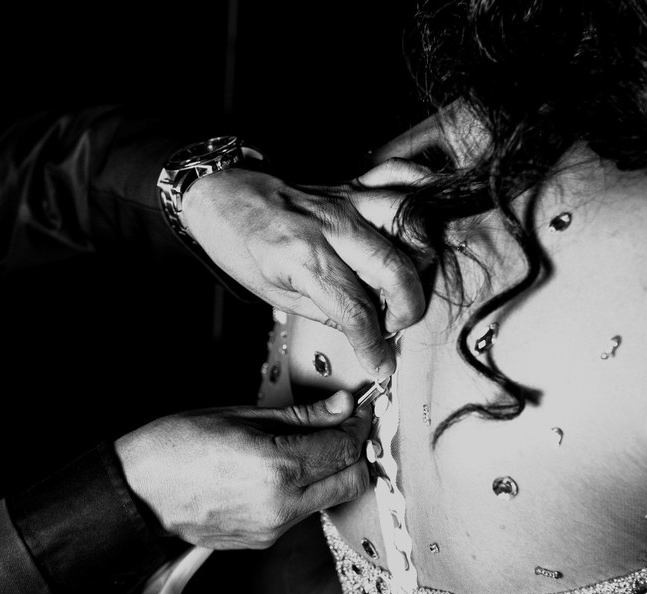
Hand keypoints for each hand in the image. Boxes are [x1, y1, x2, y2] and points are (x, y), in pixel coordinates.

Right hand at [114, 390, 371, 549]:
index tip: (355, 408)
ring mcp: (274, 528)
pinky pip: (304, 513)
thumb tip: (342, 406)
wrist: (138, 493)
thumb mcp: (241, 416)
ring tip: (308, 445)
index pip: (345, 448)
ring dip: (332, 472)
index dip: (357, 424)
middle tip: (343, 427)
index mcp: (277, 467)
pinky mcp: (264, 540)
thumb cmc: (176, 446)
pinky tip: (283, 469)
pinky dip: (307, 490)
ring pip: (331, 499)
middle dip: (355, 452)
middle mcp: (282, 504)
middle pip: (352, 481)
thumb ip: (300, 416)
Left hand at [179, 160, 430, 378]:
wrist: (224, 195)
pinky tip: (422, 223)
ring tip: (407, 281)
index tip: (381, 364)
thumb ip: (328, 312)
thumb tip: (368, 334)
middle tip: (394, 324)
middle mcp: (329, 225)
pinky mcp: (353, 183)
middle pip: (393, 268)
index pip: (355, 310)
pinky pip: (400, 176)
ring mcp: (345, 199)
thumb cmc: (241, 244)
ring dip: (421, 259)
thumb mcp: (275, 294)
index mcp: (301, 256)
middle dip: (406, 307)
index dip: (374, 345)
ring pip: (409, 222)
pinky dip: (422, 192)